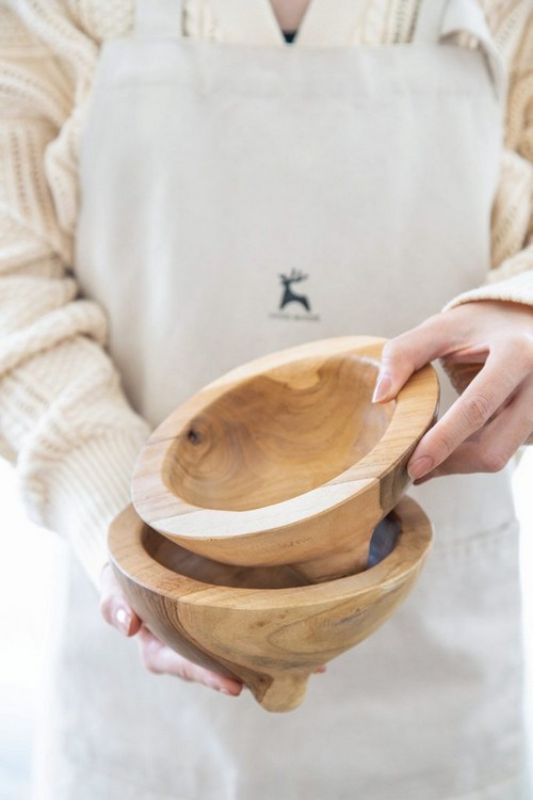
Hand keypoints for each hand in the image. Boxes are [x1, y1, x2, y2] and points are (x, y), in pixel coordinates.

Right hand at [99, 563, 325, 692]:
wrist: (146, 543)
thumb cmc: (128, 568)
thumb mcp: (112, 580)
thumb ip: (114, 602)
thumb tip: (127, 626)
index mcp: (160, 644)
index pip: (182, 663)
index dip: (206, 674)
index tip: (233, 685)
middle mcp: (191, 642)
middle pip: (220, 662)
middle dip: (253, 669)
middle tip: (280, 676)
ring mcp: (213, 627)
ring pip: (242, 647)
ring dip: (273, 656)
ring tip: (311, 663)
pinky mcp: (232, 610)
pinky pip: (255, 623)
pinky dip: (280, 634)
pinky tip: (313, 643)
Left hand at [371, 300, 532, 483]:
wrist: (523, 323)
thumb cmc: (477, 326)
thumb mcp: (439, 328)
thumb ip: (403, 355)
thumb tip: (379, 397)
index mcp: (516, 354)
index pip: (476, 408)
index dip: (443, 441)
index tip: (413, 465)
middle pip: (493, 448)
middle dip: (450, 464)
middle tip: (412, 468)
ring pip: (499, 456)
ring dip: (459, 463)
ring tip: (426, 456)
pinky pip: (503, 451)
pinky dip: (472, 455)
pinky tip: (451, 447)